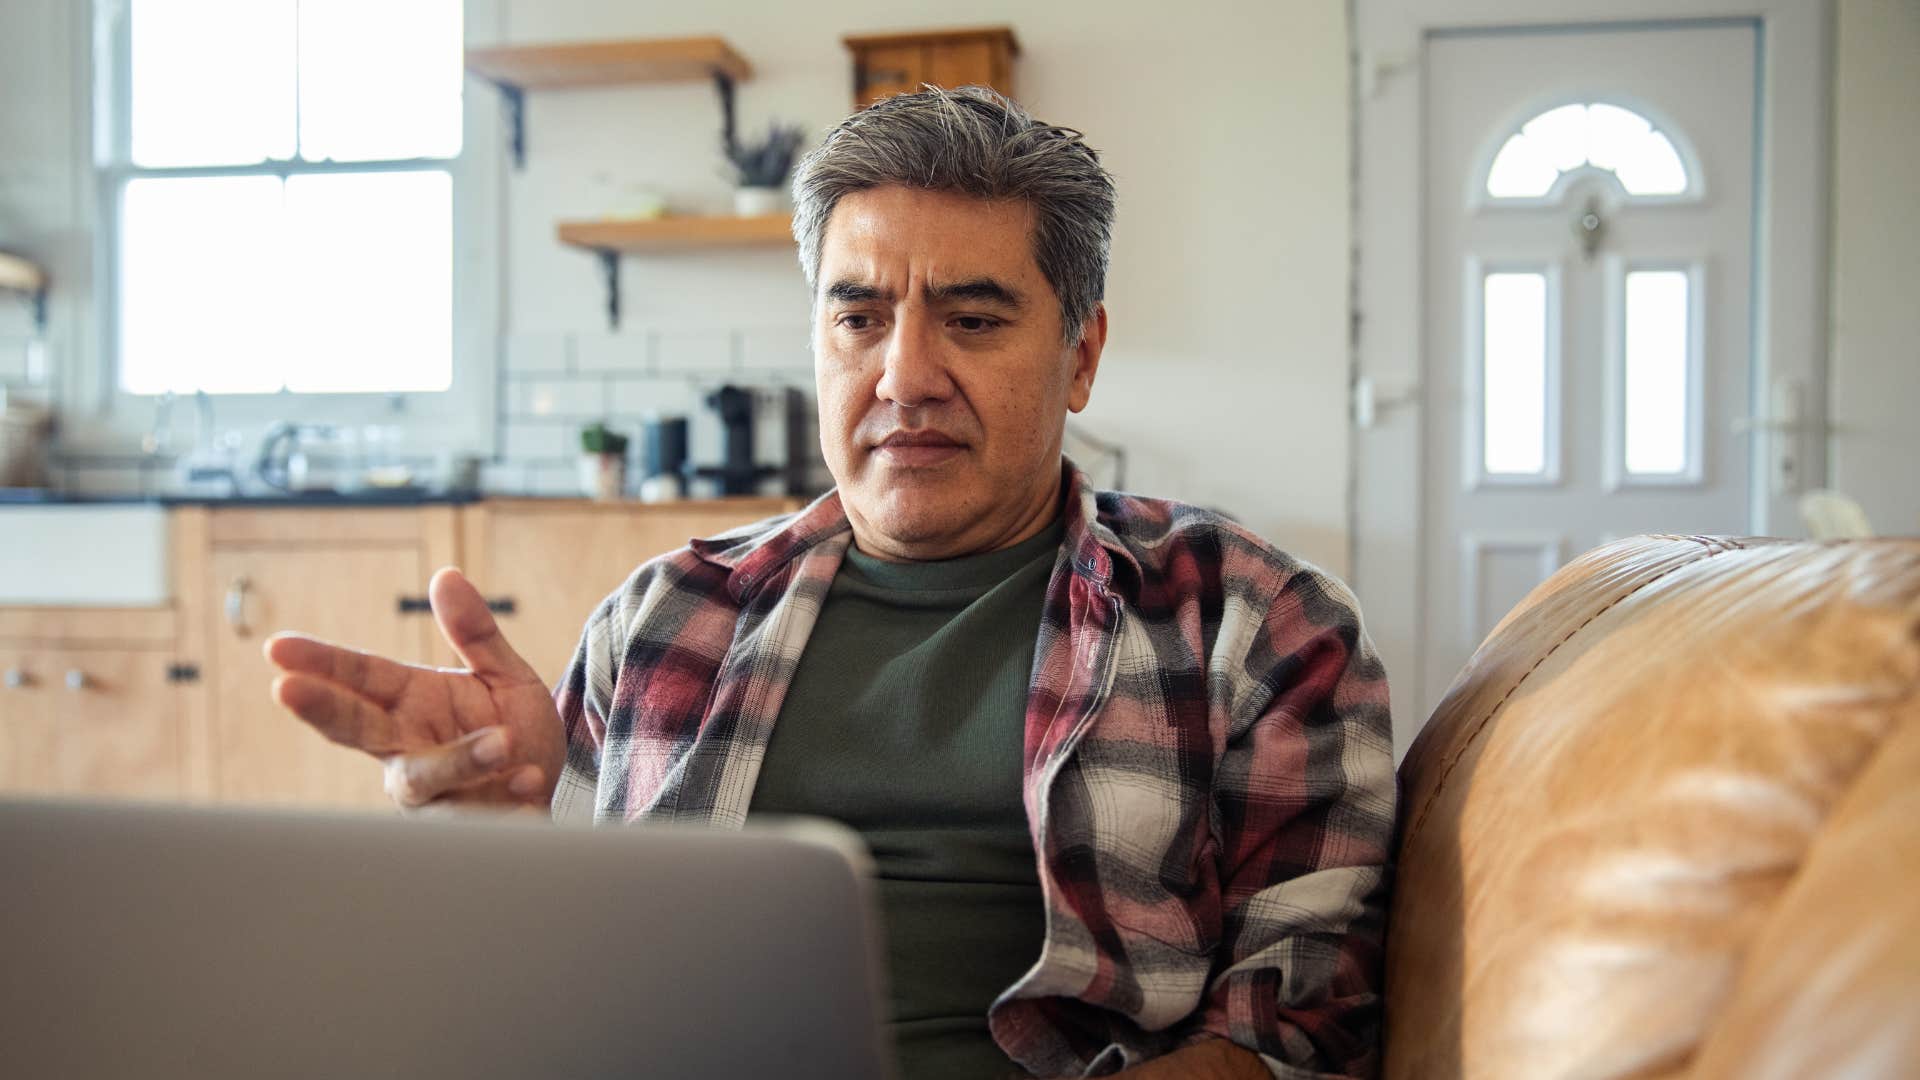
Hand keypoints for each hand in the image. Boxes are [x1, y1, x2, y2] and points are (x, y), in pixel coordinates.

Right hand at [264, 566, 565, 810]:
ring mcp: (429, 794)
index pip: (357, 677)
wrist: (547, 797)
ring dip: (460, 760)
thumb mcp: (504, 675)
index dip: (317, 663)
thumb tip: (447, 575)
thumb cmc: (516, 732)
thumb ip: (476, 633)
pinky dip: (507, 803)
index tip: (277, 648)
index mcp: (410, 702)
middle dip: (321, 708)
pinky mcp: (458, 830)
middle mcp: (406, 749)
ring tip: (504, 743)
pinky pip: (472, 820)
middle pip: (355, 729)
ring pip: (422, 779)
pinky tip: (531, 788)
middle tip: (286, 689)